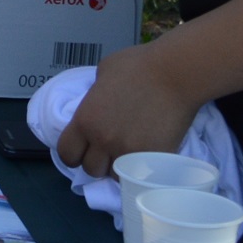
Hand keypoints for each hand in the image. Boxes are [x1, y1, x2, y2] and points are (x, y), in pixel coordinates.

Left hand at [52, 42, 200, 179]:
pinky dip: (140, 169)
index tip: (82, 149)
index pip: (66, 153)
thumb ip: (94, 96)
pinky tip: (144, 156)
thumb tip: (96, 105)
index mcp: (85, 120)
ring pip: (116, 176)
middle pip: (91, 169)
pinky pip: (141, 175)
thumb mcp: (103, 74)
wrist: (176, 73)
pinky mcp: (154, 159)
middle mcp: (103, 140)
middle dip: (97, 162)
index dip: (73, 153)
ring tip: (127, 153)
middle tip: (108, 150)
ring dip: (119, 167)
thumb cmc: (138, 65)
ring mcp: (129, 152)